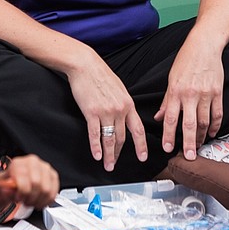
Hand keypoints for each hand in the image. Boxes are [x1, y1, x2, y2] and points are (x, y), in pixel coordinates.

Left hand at [0, 154, 59, 210]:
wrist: (15, 182)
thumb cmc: (9, 184)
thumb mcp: (1, 186)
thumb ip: (4, 188)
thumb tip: (8, 190)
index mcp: (19, 163)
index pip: (24, 181)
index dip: (21, 194)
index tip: (18, 198)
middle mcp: (33, 162)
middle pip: (37, 185)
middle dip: (30, 198)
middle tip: (25, 201)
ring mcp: (45, 168)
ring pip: (47, 190)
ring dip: (38, 201)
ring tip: (32, 201)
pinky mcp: (53, 175)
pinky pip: (54, 192)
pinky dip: (47, 201)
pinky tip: (39, 202)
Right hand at [65, 47, 147, 172]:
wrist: (85, 65)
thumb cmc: (100, 74)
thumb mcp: (119, 88)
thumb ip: (123, 104)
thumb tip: (124, 116)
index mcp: (128, 104)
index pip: (138, 129)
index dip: (141, 145)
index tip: (143, 157)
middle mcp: (120, 109)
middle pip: (122, 137)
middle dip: (119, 153)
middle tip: (115, 163)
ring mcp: (106, 112)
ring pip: (110, 139)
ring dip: (109, 155)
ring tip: (107, 165)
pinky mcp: (91, 112)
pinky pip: (95, 134)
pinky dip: (96, 147)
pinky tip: (97, 155)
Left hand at [154, 46, 223, 159]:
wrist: (204, 46)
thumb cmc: (186, 61)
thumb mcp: (171, 80)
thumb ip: (166, 101)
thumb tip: (159, 117)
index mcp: (176, 92)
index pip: (171, 118)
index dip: (169, 135)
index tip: (168, 148)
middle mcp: (190, 95)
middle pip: (189, 124)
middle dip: (189, 143)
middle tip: (189, 156)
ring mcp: (206, 94)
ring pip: (204, 122)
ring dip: (202, 136)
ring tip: (199, 146)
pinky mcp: (218, 92)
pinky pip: (218, 114)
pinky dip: (216, 125)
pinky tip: (212, 132)